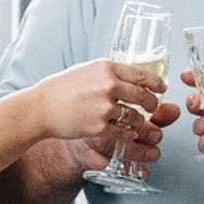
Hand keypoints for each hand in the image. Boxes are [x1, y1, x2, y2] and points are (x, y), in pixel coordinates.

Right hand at [33, 58, 182, 155]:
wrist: (41, 107)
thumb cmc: (61, 88)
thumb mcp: (86, 70)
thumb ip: (108, 73)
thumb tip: (129, 77)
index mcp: (106, 68)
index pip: (141, 74)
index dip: (156, 83)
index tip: (162, 88)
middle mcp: (108, 85)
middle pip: (143, 96)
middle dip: (153, 104)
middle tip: (154, 108)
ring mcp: (104, 107)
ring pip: (136, 117)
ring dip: (141, 123)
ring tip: (139, 123)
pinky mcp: (99, 126)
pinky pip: (123, 133)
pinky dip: (128, 135)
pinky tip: (128, 135)